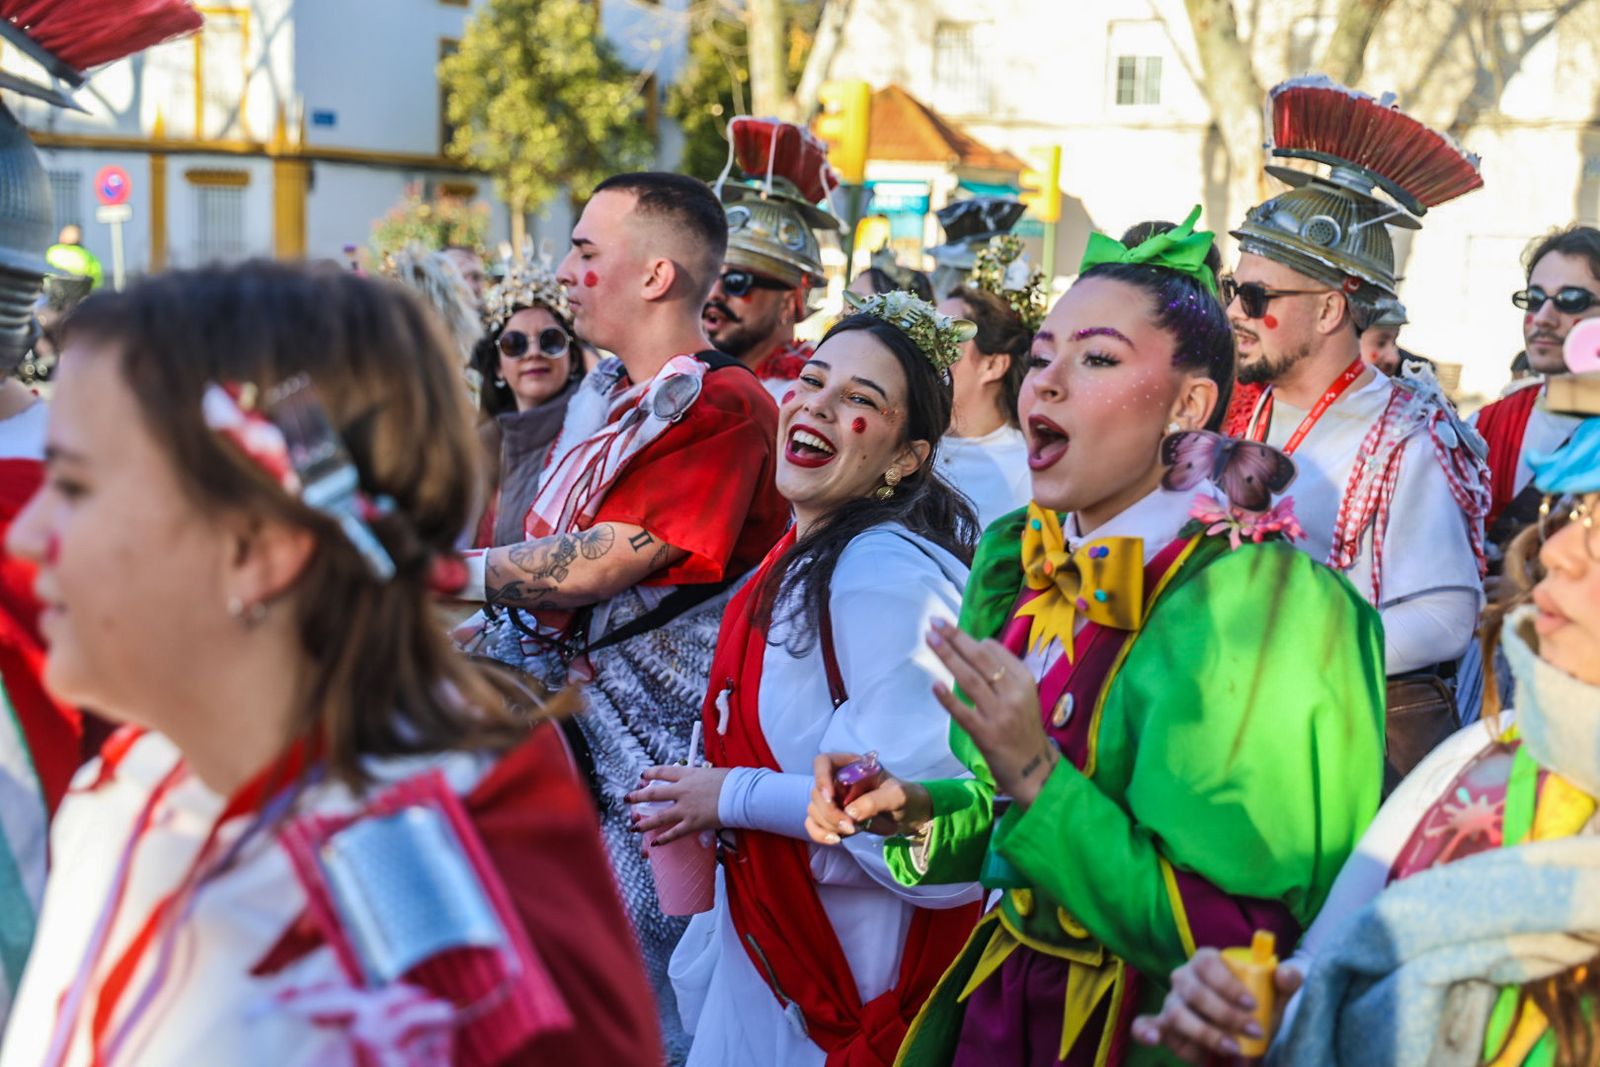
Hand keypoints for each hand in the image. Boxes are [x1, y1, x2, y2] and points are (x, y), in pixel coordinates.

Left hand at [625, 765, 729, 845]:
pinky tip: (654, 843)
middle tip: (628, 799)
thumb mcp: (712, 772)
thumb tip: (698, 781)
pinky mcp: (693, 823)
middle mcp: (682, 790)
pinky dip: (664, 839)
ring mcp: (686, 808)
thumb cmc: (732, 781)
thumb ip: (700, 778)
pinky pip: (674, 833)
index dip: (650, 774)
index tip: (642, 776)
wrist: (740, 794)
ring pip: (659, 816)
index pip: (663, 772)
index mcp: (687, 774)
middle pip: (654, 793)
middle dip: (638, 796)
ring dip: (644, 822)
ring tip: (633, 826)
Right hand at [805, 753, 931, 843]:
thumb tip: (850, 813)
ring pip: (814, 811)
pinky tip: (836, 840)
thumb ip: (875, 801)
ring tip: (853, 831)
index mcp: (851, 765)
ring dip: (829, 824)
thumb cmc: (904, 797)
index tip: (830, 797)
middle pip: (817, 793)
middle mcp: (837, 781)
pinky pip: (814, 825)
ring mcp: (834, 800)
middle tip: (850, 826)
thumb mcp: (896, 795)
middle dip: (830, 812)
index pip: (823, 763)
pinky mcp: (833, 819)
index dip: (821, 778)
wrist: (908, 815)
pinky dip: (820, 834)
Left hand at [925, 618, 1056, 805]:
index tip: (952, 630)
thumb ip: (1005, 672)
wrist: (1034, 770)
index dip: (972, 640)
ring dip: (948, 656)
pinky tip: (934, 684)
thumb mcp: (1024, 696)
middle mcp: (1013, 694)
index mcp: (1024, 681)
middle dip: (956, 637)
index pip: (995, 652)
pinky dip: (949, 699)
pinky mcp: (985, 735)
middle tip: (934, 621)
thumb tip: (980, 644)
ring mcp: (999, 714)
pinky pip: (963, 713)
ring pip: (969, 679)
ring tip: (930, 638)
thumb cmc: (1024, 729)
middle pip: (980, 660)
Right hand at [1129, 948, 1303, 1062]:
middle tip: (1253, 1031)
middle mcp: (1184, 977)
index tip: (1252, 1004)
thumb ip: (1286, 981)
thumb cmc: (1257, 1006)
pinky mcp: (1164, 1026)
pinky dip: (1145, 1030)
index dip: (1228, 984)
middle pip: (1194, 991)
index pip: (1210, 965)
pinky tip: (1153, 1037)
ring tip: (1232, 1048)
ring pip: (1177, 1013)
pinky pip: (1146, 1024)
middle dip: (1224, 1014)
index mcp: (1206, 961)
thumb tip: (1287, 973)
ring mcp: (1171, 1002)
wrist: (1245, 1031)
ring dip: (1204, 1032)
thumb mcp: (1276, 995)